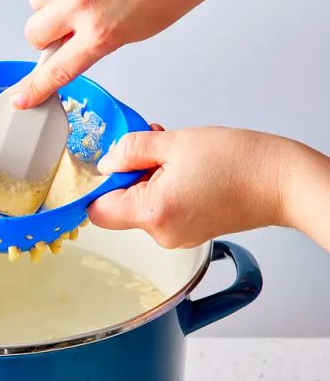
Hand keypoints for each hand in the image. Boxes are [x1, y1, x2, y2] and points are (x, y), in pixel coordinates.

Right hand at [10, 0, 329, 109]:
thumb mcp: (134, 32)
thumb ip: (94, 41)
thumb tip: (64, 43)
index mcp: (100, 34)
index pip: (55, 71)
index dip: (34, 89)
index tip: (19, 99)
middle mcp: (80, 5)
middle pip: (35, 32)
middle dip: (51, 30)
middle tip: (73, 17)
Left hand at [88, 126, 289, 248]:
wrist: (283, 181)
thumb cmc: (240, 163)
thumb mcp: (173, 143)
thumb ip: (130, 150)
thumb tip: (106, 162)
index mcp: (153, 214)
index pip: (97, 210)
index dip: (98, 184)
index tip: (110, 163)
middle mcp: (161, 234)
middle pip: (120, 206)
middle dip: (129, 174)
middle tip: (151, 149)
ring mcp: (176, 237)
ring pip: (142, 205)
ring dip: (148, 177)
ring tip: (175, 156)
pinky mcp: (189, 232)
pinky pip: (162, 209)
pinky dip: (164, 188)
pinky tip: (184, 169)